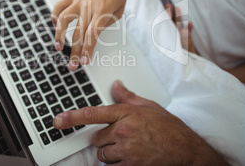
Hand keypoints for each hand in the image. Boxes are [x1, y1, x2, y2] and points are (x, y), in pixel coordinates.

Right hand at [52, 0, 130, 69]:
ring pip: (64, 18)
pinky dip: (55, 16)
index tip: (85, 61)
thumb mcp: (120, 9)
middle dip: (75, 51)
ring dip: (59, 34)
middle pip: (78, 32)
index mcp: (103, 10)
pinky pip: (60, 5)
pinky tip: (55, 25)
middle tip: (73, 65)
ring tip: (58, 46)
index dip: (88, 49)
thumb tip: (92, 33)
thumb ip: (107, 23)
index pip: (93, 34)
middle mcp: (89, 5)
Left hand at [53, 80, 228, 164]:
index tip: (57, 120)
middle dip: (104, 139)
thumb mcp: (149, 107)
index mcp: (126, 114)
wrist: (187, 151)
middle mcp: (123, 131)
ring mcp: (126, 151)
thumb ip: (128, 97)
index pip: (92, 114)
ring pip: (103, 154)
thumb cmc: (170, 129)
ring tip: (129, 148)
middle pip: (96, 138)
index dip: (72, 117)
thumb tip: (115, 86)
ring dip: (110, 153)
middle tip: (120, 137)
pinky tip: (131, 158)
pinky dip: (117, 164)